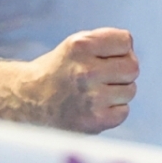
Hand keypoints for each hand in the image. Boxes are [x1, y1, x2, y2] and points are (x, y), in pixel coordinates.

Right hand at [21, 27, 138, 133]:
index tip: (104, 57)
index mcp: (80, 46)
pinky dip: (113, 110)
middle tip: (103, 76)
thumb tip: (133, 54)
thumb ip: (106, 43)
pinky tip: (95, 107)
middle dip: (122, 71)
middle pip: (133, 67)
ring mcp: (91, 98)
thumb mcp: (76, 45)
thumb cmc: (59, 71)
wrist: (28, 101)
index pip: (125, 41)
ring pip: (131, 90)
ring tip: (95, 92)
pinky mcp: (94, 121)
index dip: (118, 49)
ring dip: (118, 92)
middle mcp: (85, 71)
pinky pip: (124, 111)